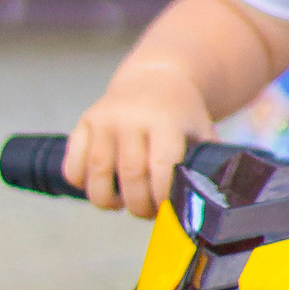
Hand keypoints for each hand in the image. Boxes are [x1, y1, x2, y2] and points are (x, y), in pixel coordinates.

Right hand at [65, 61, 210, 221]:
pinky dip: (80, 183)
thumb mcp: (202, 132)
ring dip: (108, 200)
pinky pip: (73, 163)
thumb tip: (215, 209)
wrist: (155, 79)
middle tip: (147, 211)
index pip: (161, 166)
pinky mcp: (85, 121)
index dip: (162, 196)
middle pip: (129, 174)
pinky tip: (98, 186)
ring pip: (97, 172)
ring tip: (120, 203)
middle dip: (139, 205)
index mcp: (166, 121)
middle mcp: (132, 117)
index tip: (167, 208)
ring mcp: (105, 118)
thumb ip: (209, 166)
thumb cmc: (182, 117)